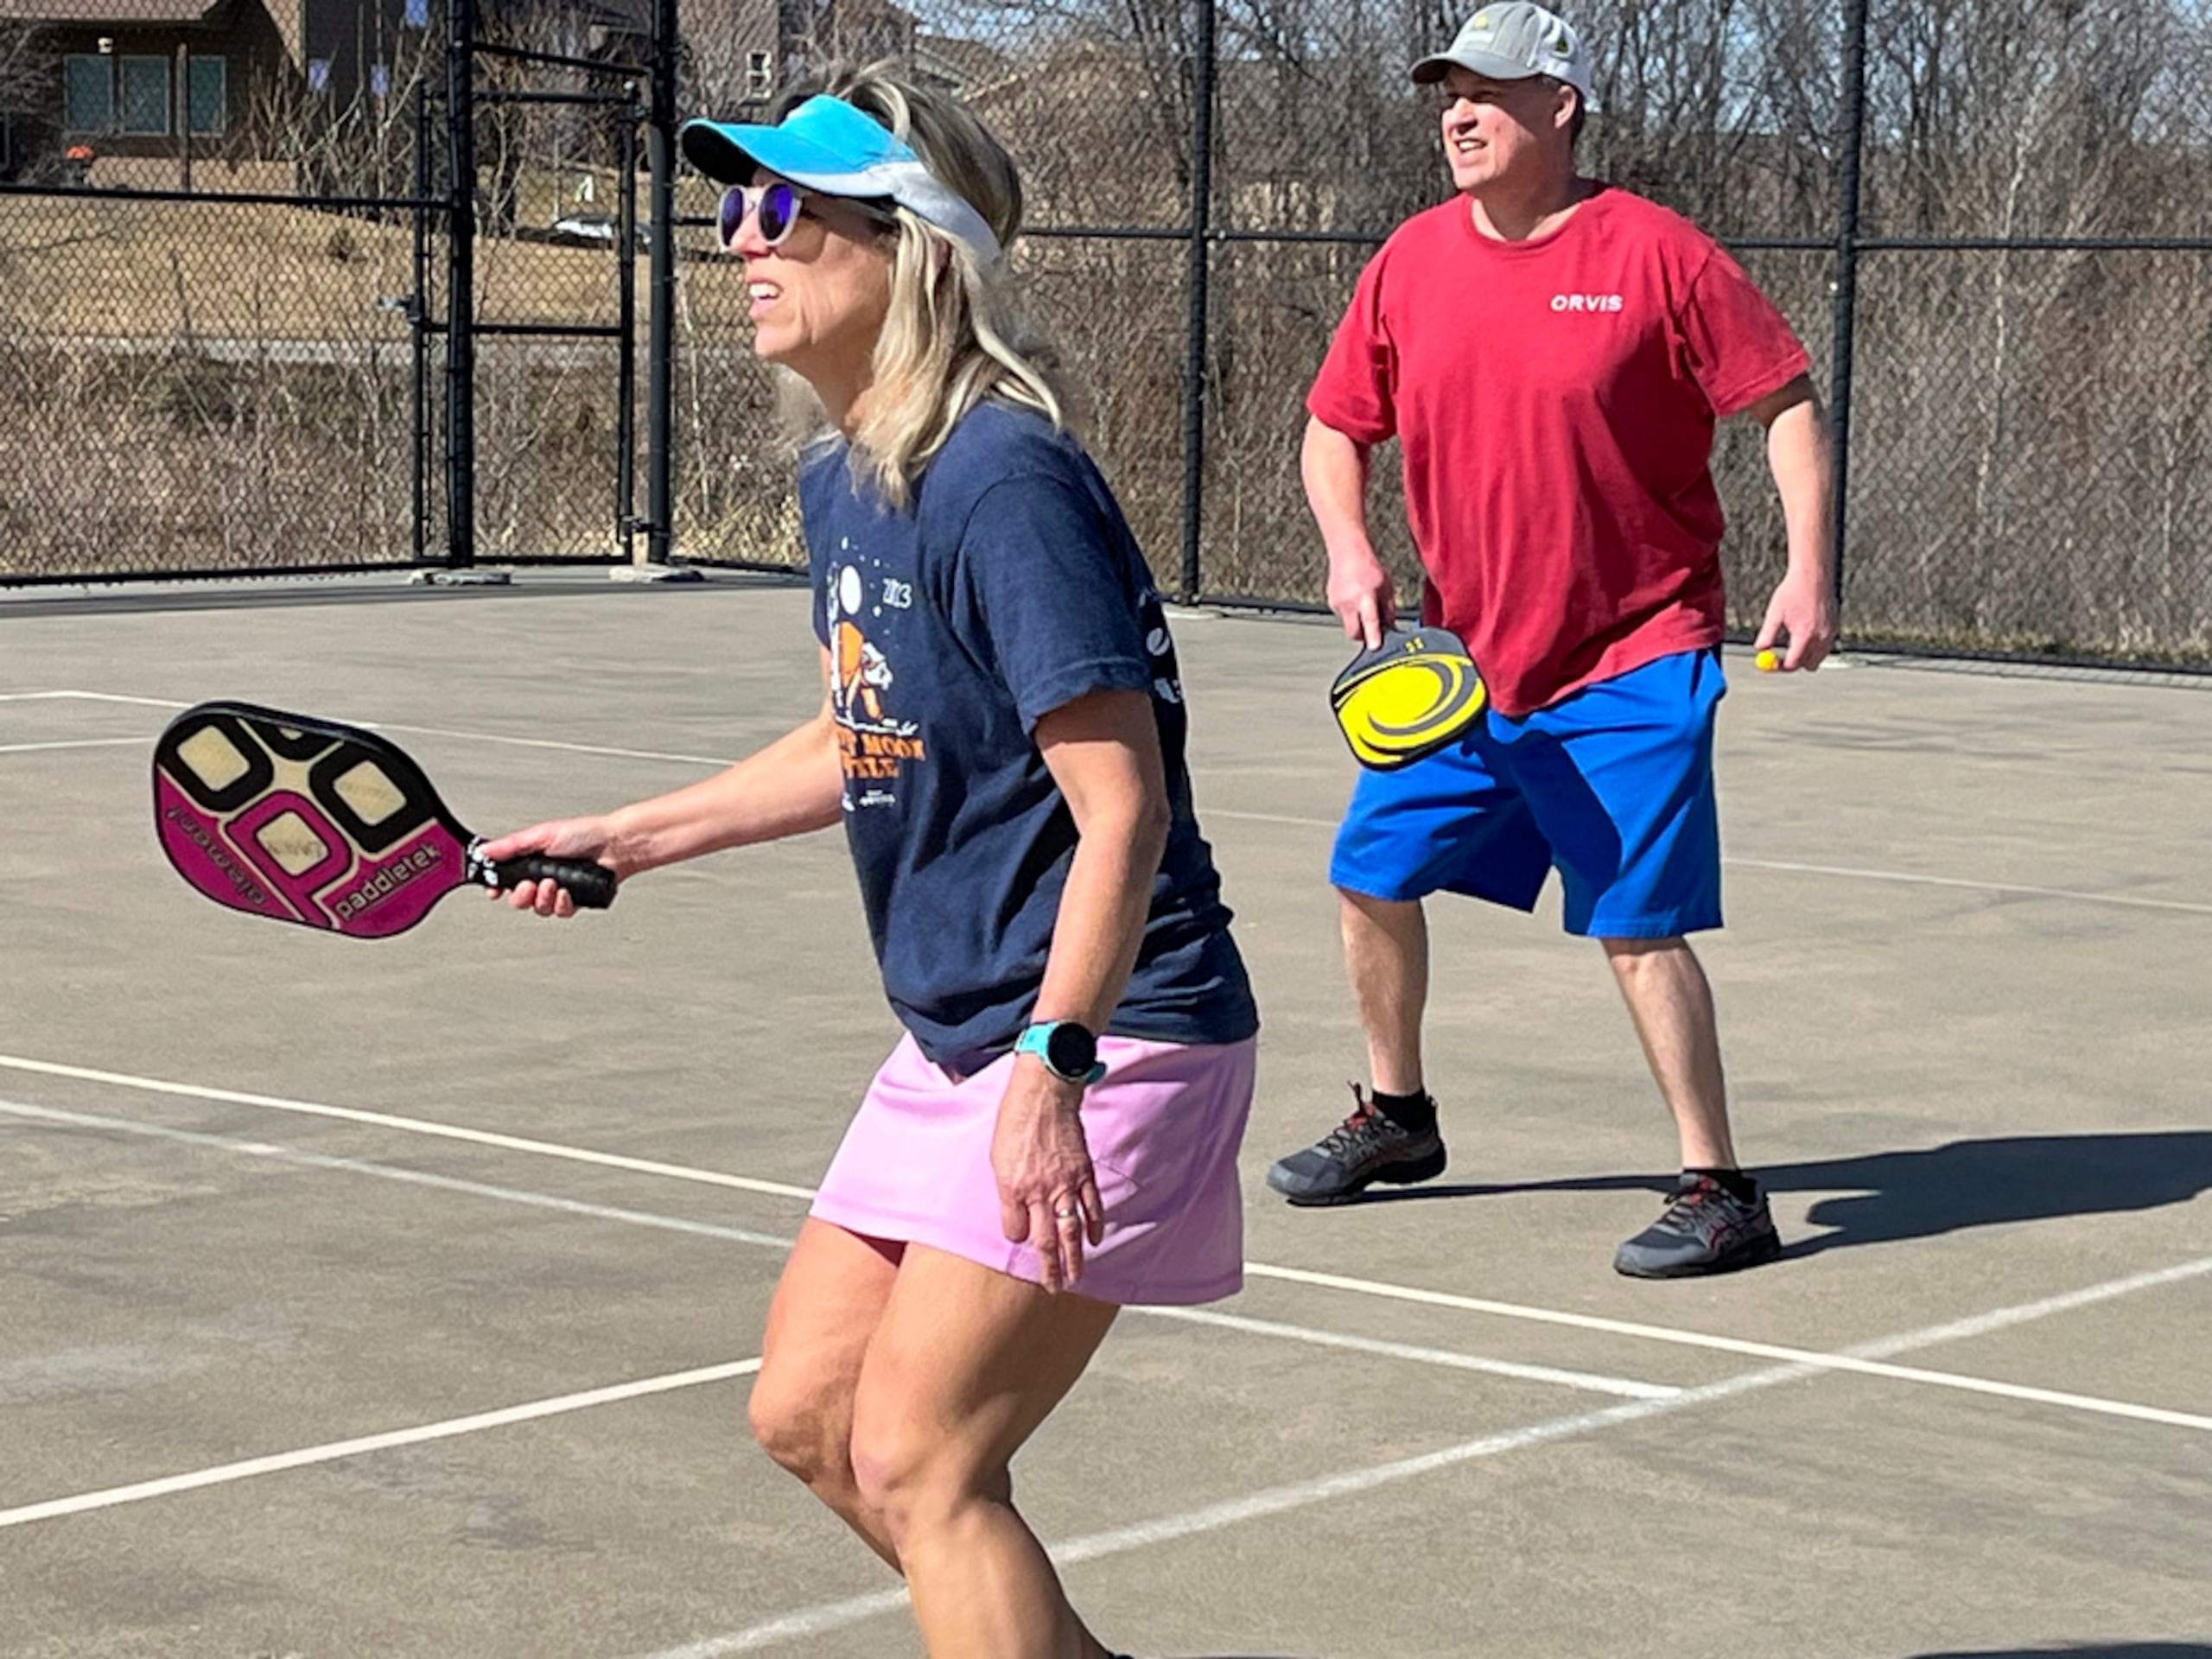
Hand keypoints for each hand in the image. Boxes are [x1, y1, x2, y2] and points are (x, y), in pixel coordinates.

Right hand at [478, 816, 620, 917]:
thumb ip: (511, 846)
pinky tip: (567, 893)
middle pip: (519, 899)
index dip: (496, 887)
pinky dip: (562, 904)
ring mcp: (558, 890)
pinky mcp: (574, 901)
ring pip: (539, 908)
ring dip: (543, 899)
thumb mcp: (541, 835)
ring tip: (553, 883)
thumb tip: (485, 851)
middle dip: (521, 895)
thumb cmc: (584, 834)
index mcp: (531, 860)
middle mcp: (542, 876)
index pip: (505, 878)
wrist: (615, 847)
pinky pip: (560, 912)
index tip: (494, 890)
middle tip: (529, 885)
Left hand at [992, 1058, 1105, 1293]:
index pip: (1016, 1229)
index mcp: (1014, 1186)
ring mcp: (1064, 1183)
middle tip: (1054, 1288)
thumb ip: (1007, 1193)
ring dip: (1075, 1257)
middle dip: (1050, 1267)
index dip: (1019, 1241)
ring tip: (1077, 1278)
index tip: (1022, 1248)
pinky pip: (1091, 1205)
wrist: (1045, 1093)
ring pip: (1071, 1229)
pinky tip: (1095, 1240)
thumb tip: (1015, 1221)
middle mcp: (1040, 1190)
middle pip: (1046, 1239)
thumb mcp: (997, 1157)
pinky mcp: (1083, 1173)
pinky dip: (1095, 1225)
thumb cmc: (1015, 1120)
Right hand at [1325, 545, 1396, 649]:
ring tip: (1363, 606)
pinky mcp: (1331, 603)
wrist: (1347, 552)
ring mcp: (1338, 603)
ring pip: (1348, 625)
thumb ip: (1389, 610)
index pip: (1370, 621)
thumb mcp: (1386, 587)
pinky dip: (1351, 614)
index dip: (1373, 637)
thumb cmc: (1368, 567)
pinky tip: (1355, 600)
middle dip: (1363, 636)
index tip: (1375, 647)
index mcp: (1365, 596)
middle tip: (1372, 631)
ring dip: (1357, 623)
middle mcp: (1349, 602)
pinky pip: (1343, 617)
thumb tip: (1391, 628)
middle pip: (1354, 633)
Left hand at [1753, 569, 1838, 671]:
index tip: (1774, 665)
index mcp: (1805, 635)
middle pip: (1808, 664)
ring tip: (1794, 641)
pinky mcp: (1836, 626)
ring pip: (1819, 656)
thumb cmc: (1793, 591)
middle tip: (1782, 658)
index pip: (1794, 662)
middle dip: (1795, 663)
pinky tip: (1807, 632)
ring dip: (1806, 655)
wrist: (1813, 575)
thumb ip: (1767, 634)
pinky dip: (1816, 645)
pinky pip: (1826, 645)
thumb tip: (1760, 649)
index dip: (1782, 666)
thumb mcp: (1775, 613)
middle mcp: (1821, 636)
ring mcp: (1831, 632)